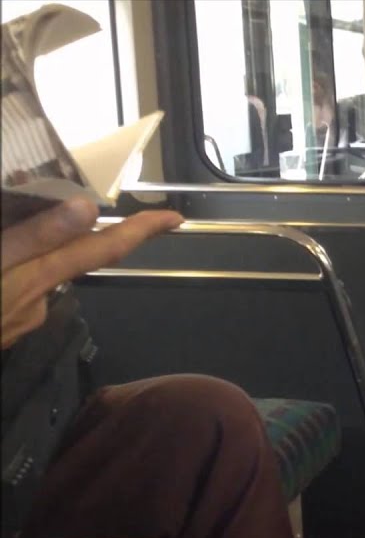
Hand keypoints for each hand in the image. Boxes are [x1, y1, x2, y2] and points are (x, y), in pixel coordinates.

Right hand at [1, 199, 183, 348]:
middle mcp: (40, 298)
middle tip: (104, 210)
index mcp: (40, 275)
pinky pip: (23, 287)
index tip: (174, 218)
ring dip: (48, 248)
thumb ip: (37, 236)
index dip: (141, 230)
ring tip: (30, 221)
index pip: (106, 248)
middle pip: (81, 259)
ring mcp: (23, 317)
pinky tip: (7, 260)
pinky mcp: (6, 327)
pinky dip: (23, 268)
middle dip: (99, 235)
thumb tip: (87, 210)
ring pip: (47, 271)